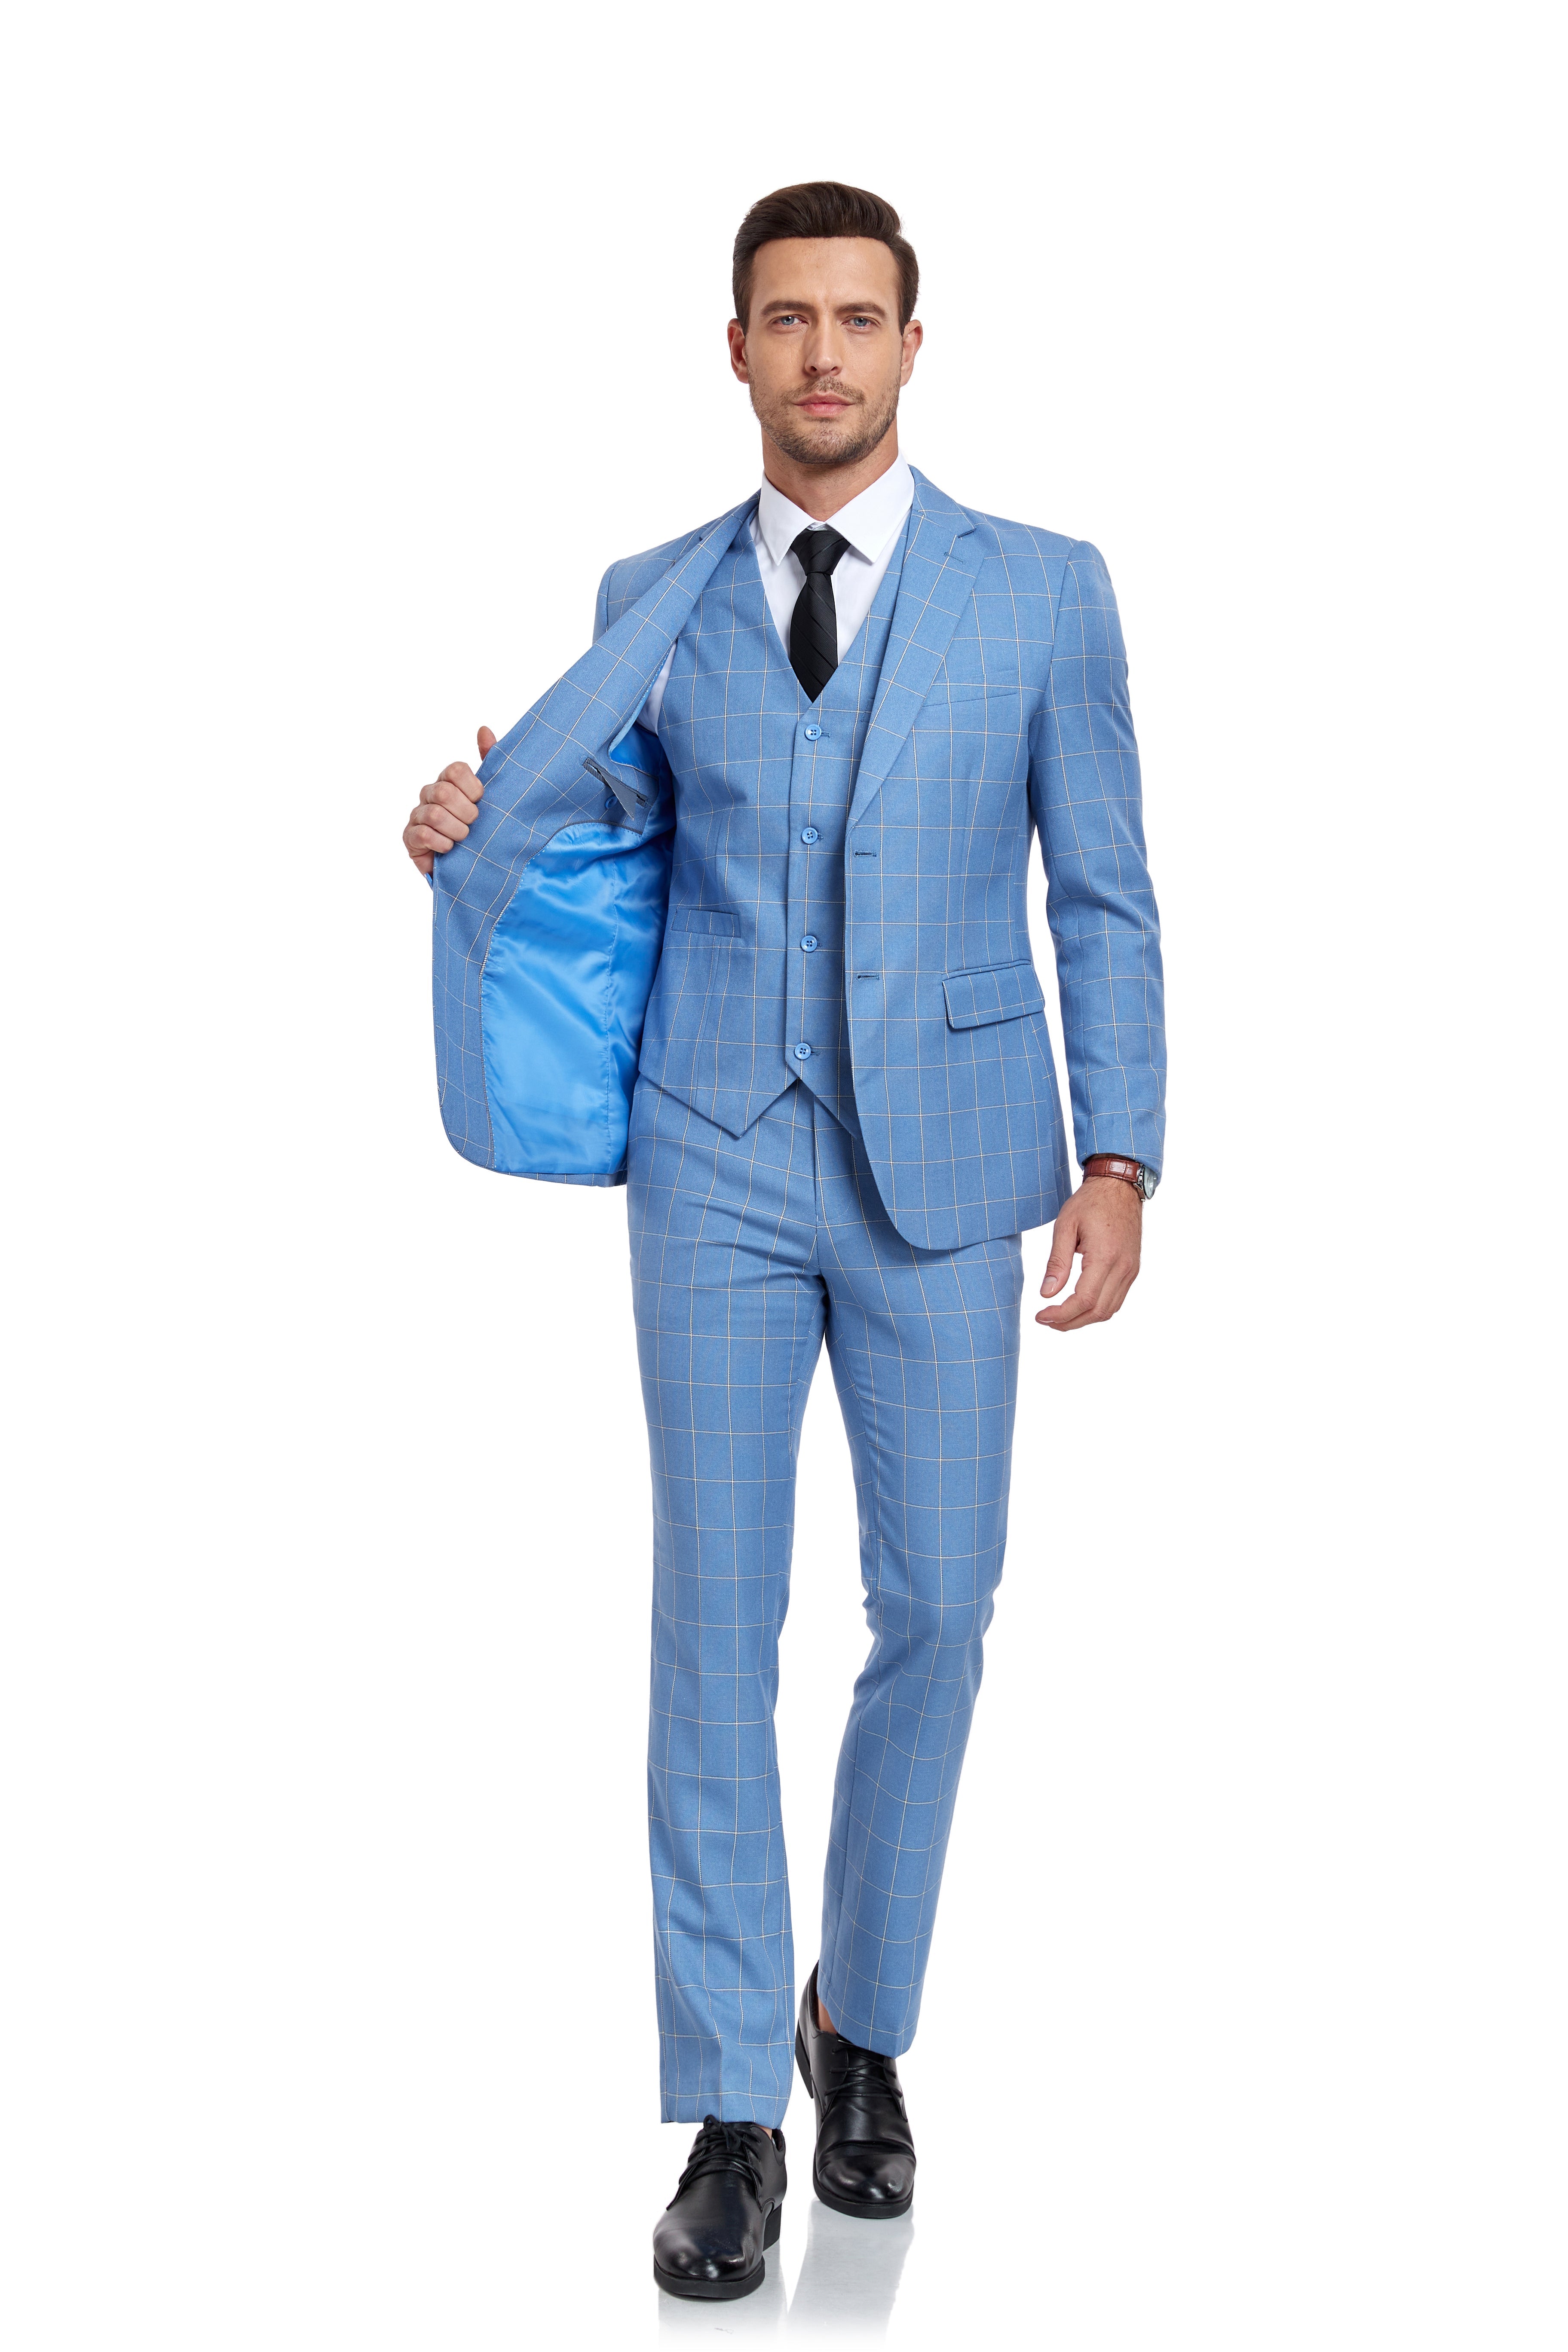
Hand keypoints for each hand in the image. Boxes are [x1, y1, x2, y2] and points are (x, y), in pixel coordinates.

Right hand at [404, 726, 496, 874]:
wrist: (470, 866)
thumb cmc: (480, 828)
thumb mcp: (490, 796)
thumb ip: (489, 761)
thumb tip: (484, 729)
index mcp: (448, 781)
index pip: (456, 770)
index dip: (473, 788)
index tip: (481, 801)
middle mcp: (430, 794)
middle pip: (445, 792)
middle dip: (466, 812)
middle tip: (474, 824)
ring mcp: (417, 815)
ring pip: (435, 815)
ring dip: (456, 831)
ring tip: (463, 839)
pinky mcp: (410, 837)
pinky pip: (423, 834)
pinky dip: (442, 844)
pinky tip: (449, 849)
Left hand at [1035, 1178, 1142, 1331]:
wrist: (1119, 1187)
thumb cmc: (1090, 1202)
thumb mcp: (1065, 1226)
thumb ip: (1057, 1262)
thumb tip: (1046, 1294)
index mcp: (1105, 1256)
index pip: (1085, 1300)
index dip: (1061, 1314)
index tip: (1040, 1316)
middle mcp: (1123, 1267)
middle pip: (1098, 1312)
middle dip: (1070, 1322)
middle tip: (1046, 1320)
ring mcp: (1131, 1270)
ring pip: (1109, 1310)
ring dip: (1083, 1319)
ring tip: (1059, 1317)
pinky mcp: (1132, 1269)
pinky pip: (1116, 1299)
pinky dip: (1097, 1309)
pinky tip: (1078, 1305)